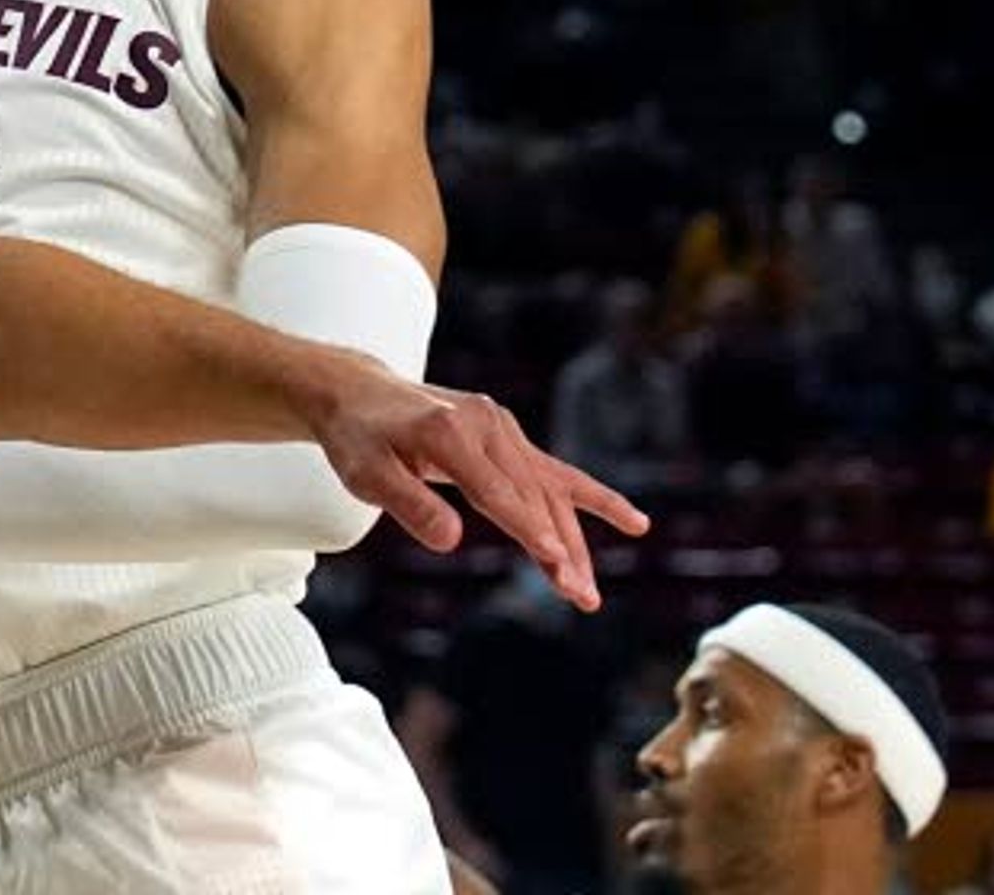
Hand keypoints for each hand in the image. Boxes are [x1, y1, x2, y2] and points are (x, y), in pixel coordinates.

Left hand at [307, 356, 648, 608]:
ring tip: (586, 594)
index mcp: (449, 432)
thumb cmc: (358, 438)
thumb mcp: (364, 473)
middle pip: (532, 497)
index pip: (496, 492)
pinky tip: (635, 522)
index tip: (557, 563)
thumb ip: (407, 504)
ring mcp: (502, 429)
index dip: (527, 529)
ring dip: (572, 542)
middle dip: (559, 549)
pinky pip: (555, 473)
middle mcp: (485, 425)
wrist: (358, 394)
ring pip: (548, 493)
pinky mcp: (509, 438)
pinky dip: (592, 499)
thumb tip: (452, 541)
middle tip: (581, 598)